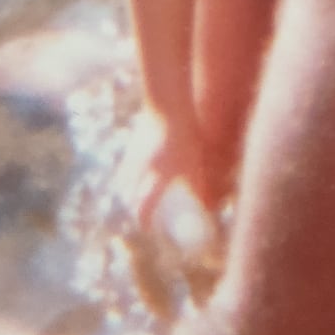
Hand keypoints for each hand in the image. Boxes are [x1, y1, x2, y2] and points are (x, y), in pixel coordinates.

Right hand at [117, 105, 210, 229]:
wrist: (167, 106)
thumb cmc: (186, 135)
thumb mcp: (196, 163)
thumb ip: (200, 186)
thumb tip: (210, 207)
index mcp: (156, 179)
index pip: (144, 208)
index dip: (145, 221)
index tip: (148, 228)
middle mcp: (141, 172)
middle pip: (131, 198)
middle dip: (135, 208)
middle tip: (144, 213)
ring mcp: (134, 160)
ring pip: (125, 184)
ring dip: (129, 193)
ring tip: (138, 196)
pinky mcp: (132, 147)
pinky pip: (126, 168)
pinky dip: (128, 176)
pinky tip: (135, 174)